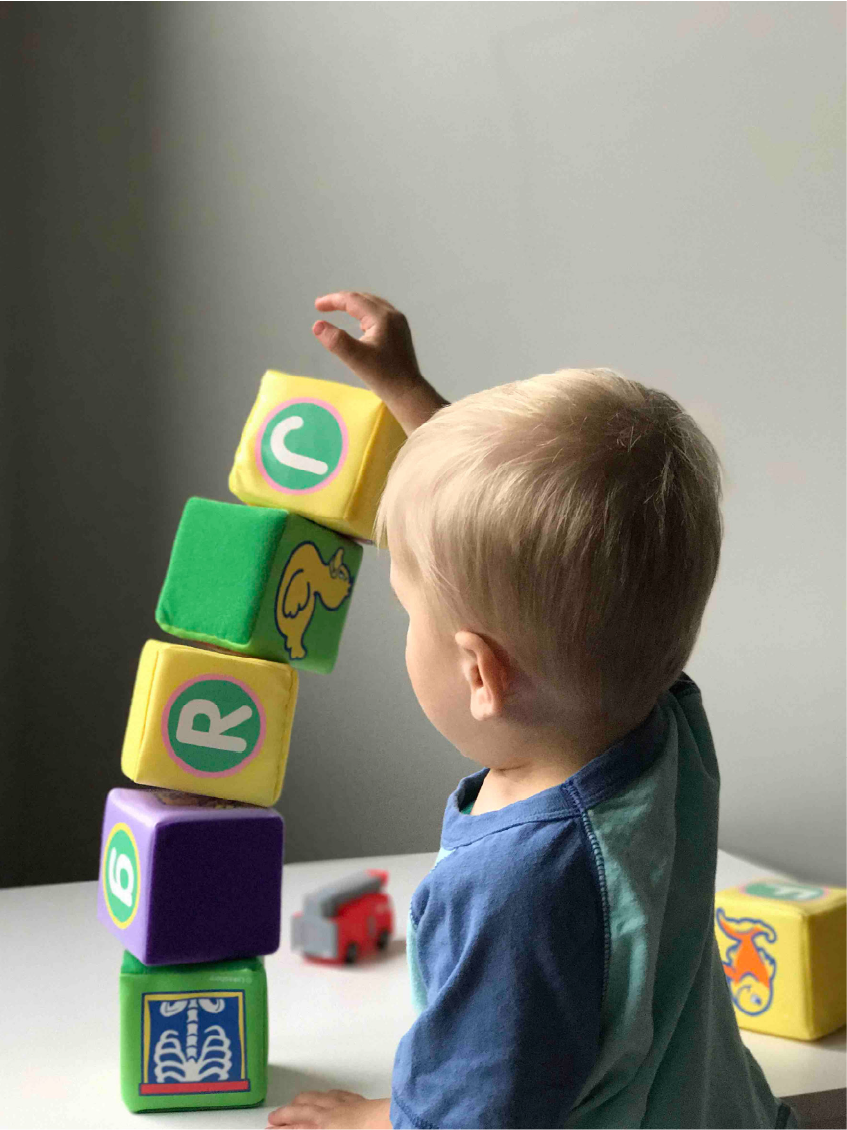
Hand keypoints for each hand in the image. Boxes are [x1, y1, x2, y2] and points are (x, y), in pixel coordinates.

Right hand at [265, 1090, 391, 1129]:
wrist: (390, 1123)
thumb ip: (311, 1128)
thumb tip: (301, 1127)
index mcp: (321, 1126)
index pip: (294, 1128)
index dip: (280, 1129)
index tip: (270, 1129)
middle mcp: (328, 1113)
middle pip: (300, 1110)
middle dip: (284, 1114)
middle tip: (274, 1118)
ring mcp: (343, 1104)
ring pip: (316, 1097)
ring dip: (301, 1100)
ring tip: (294, 1102)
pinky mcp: (358, 1100)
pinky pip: (337, 1094)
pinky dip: (326, 1095)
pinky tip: (326, 1095)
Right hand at [313, 291, 447, 433]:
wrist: (408, 392)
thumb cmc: (383, 376)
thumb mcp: (355, 359)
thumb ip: (336, 341)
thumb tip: (317, 325)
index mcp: (382, 317)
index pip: (353, 300)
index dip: (333, 300)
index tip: (317, 306)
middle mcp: (393, 315)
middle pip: (364, 299)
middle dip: (343, 300)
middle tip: (324, 307)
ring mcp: (399, 323)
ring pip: (373, 305)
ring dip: (355, 305)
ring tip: (339, 310)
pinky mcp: (401, 332)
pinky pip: (380, 314)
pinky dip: (365, 314)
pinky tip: (360, 324)